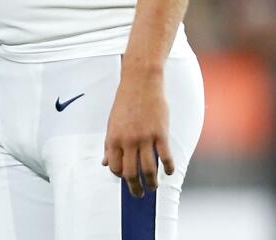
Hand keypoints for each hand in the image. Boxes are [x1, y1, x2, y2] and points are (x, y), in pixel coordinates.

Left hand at [101, 66, 174, 197]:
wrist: (141, 81)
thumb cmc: (125, 101)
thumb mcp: (112, 122)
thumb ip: (110, 144)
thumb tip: (105, 163)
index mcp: (113, 138)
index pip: (115, 167)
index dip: (121, 176)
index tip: (127, 180)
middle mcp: (127, 140)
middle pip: (131, 173)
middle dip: (135, 188)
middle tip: (140, 194)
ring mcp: (144, 137)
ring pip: (148, 169)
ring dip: (152, 182)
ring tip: (154, 186)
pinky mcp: (160, 133)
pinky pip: (165, 157)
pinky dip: (168, 168)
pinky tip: (169, 171)